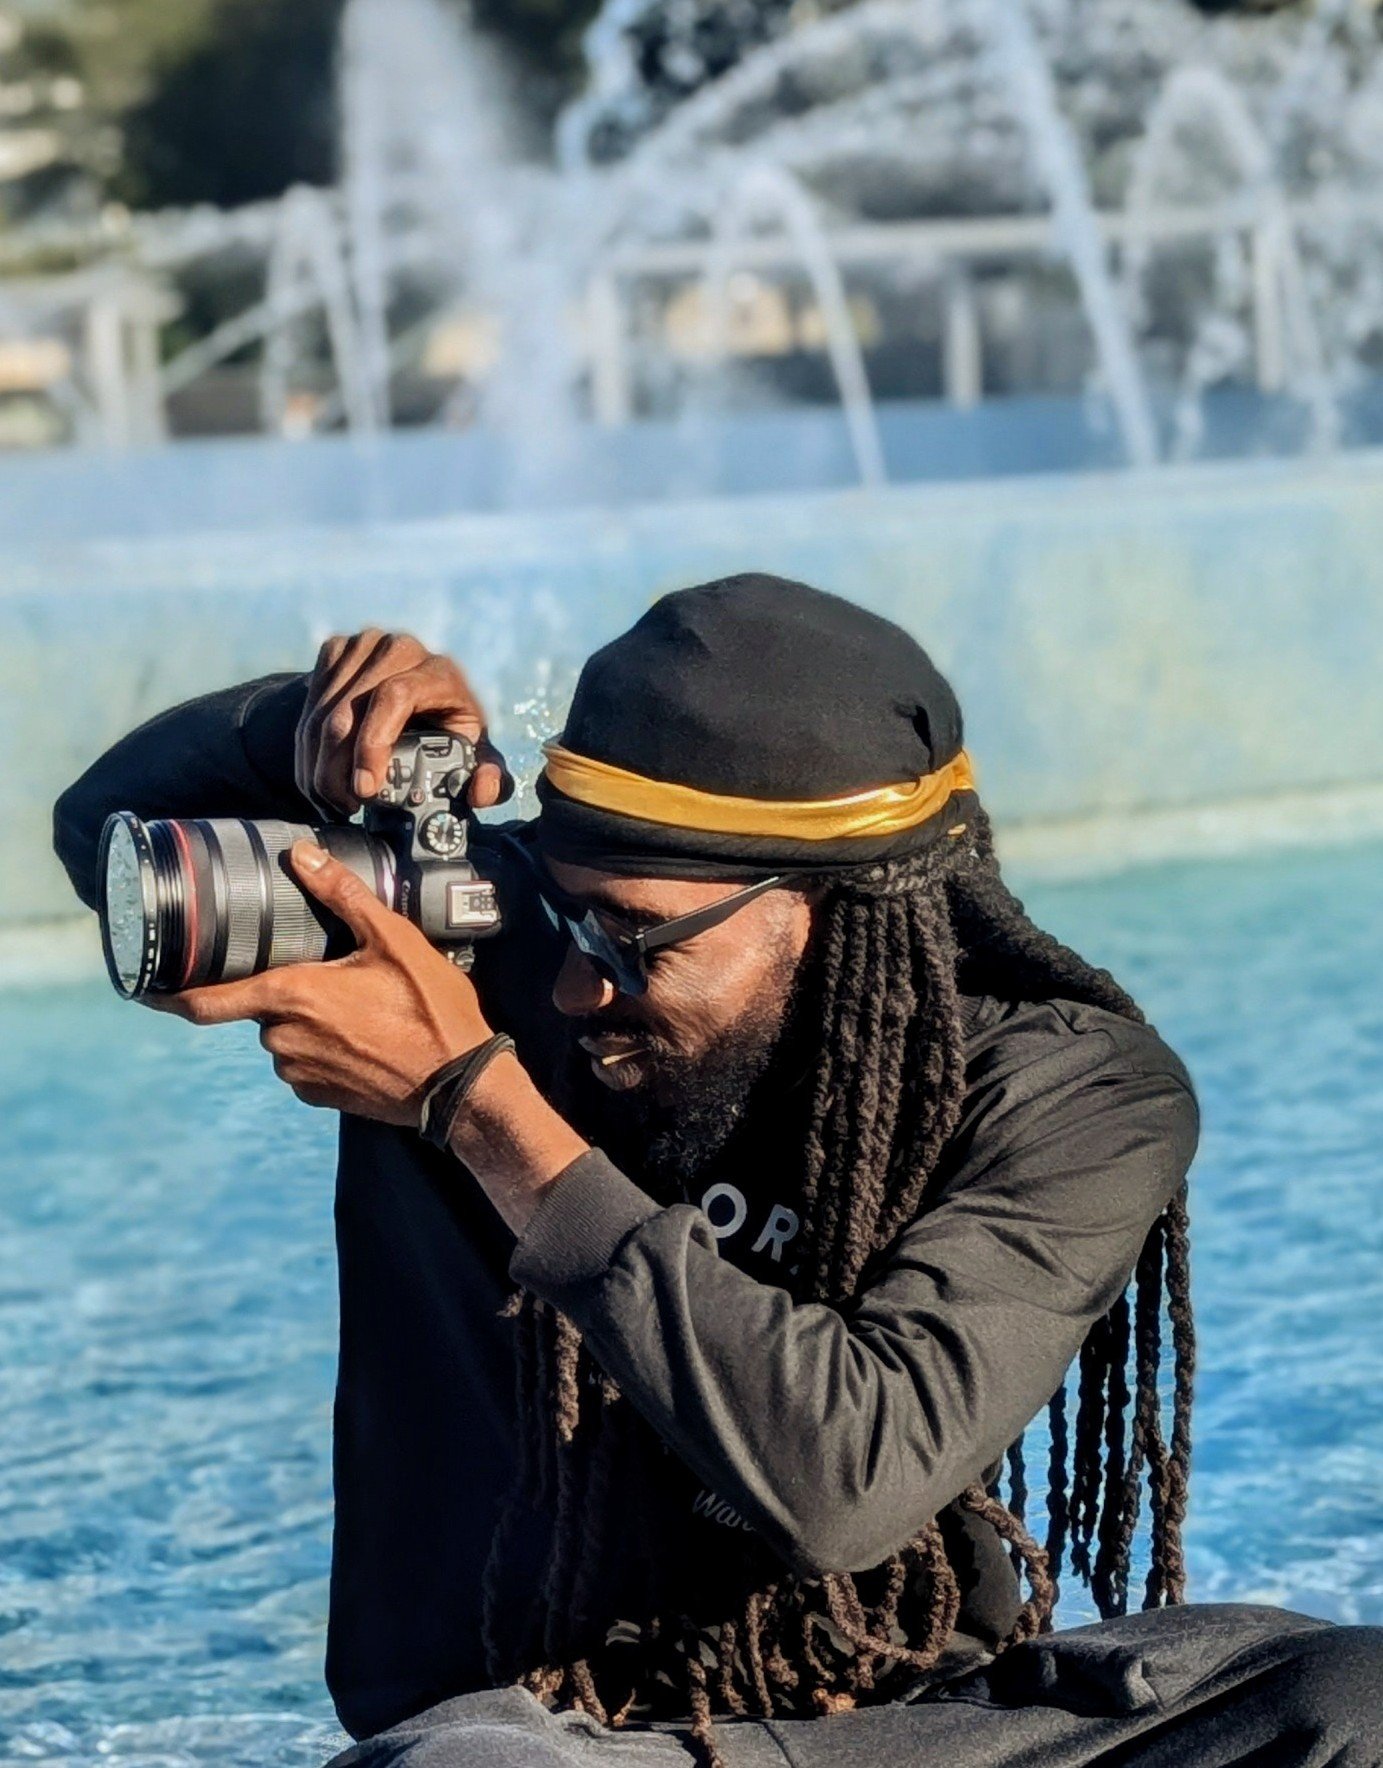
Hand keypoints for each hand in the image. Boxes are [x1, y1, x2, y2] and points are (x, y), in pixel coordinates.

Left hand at [150, 842, 495, 1125]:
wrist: (461, 1084)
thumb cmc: (431, 1010)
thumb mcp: (394, 940)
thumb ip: (343, 895)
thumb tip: (302, 854)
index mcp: (291, 996)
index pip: (206, 1003)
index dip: (169, 997)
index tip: (146, 989)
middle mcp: (283, 1039)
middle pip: (260, 1008)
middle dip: (285, 991)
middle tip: (331, 976)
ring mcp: (300, 1073)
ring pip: (283, 1036)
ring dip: (306, 1021)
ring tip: (360, 1008)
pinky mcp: (320, 1097)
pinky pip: (304, 1064)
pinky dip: (324, 1048)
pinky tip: (366, 1038)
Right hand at [295, 628, 513, 817]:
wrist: (420, 696)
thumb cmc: (450, 729)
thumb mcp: (476, 753)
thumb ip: (490, 776)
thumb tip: (482, 790)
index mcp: (439, 671)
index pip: (395, 696)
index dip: (373, 743)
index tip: (366, 789)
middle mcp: (399, 649)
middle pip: (349, 710)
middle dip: (338, 769)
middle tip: (344, 807)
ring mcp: (363, 645)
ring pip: (322, 713)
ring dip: (318, 766)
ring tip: (331, 801)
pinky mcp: (336, 650)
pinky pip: (309, 706)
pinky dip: (307, 751)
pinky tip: (318, 778)